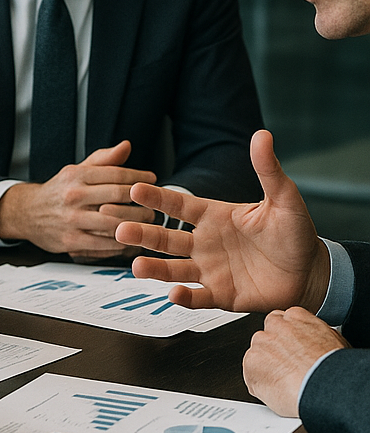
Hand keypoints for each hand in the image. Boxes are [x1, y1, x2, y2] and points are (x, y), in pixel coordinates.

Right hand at [0, 141, 155, 256]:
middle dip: (142, 201)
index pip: (116, 174)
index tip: (152, 179)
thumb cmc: (58, 191)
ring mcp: (72, 219)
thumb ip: (103, 159)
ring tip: (147, 223)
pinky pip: (105, 244)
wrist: (26, 213)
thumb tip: (126, 146)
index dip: (139, 177)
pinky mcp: (71, 241)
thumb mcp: (77, 170)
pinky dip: (122, 242)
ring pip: (115, 222)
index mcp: (76, 175)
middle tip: (154, 205)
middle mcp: (73, 195)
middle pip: (119, 197)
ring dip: (137, 224)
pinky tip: (130, 238)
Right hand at [116, 130, 329, 312]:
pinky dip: (185, 298)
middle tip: (120, 230)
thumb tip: (261, 135)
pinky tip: (173, 294)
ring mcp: (210, 270)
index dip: (157, 198)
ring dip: (154, 269)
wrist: (312, 273)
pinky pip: (199, 297)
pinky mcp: (222, 296)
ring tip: (136, 268)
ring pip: (174, 269)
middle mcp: (205, 243)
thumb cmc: (295, 234)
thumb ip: (267, 170)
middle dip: (142, 235)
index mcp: (214, 217)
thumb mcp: (283, 199)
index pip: (179, 206)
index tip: (135, 188)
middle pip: (166, 239)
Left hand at [243, 307, 347, 416]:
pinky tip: (279, 390)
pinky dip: (261, 384)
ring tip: (286, 382)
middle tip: (288, 369)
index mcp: (296, 316)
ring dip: (266, 367)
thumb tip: (313, 341)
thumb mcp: (333, 340)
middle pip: (266, 337)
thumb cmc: (335, 368)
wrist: (328, 387)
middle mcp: (274, 326)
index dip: (285, 340)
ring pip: (257, 355)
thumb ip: (314, 334)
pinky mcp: (250, 362)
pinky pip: (251, 375)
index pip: (281, 321)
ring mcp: (260, 343)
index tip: (291, 351)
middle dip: (273, 352)